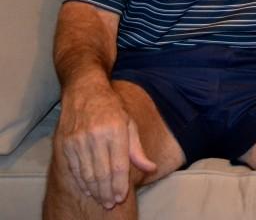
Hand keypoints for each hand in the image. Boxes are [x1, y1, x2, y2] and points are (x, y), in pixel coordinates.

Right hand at [58, 81, 155, 208]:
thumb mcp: (130, 124)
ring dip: (94, 190)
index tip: (121, 197)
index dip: (119, 184)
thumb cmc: (112, 109)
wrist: (85, 91)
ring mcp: (78, 140)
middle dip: (106, 192)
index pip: (118, 165)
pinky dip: (81, 182)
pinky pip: (74, 169)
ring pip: (87, 173)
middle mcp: (96, 135)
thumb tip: (151, 168)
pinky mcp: (65, 143)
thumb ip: (137, 149)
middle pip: (101, 173)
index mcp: (115, 130)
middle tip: (111, 204)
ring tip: (102, 200)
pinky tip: (88, 190)